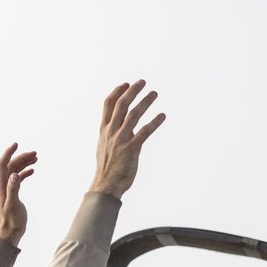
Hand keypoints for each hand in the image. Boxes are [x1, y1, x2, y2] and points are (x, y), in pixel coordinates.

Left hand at [0, 142, 36, 245]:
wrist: (10, 232)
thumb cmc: (11, 220)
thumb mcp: (13, 204)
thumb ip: (13, 189)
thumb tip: (15, 174)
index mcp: (0, 185)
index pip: (2, 164)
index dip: (8, 153)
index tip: (16, 144)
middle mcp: (2, 185)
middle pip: (10, 165)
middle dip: (21, 157)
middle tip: (35, 153)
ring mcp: (7, 189)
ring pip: (15, 171)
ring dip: (24, 163)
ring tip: (36, 158)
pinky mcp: (13, 193)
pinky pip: (18, 178)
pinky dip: (25, 172)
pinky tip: (33, 171)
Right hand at [89, 80, 165, 198]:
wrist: (105, 185)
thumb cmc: (107, 167)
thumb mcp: (104, 146)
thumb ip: (112, 134)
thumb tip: (123, 127)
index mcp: (104, 130)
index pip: (108, 105)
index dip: (117, 92)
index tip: (126, 83)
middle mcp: (111, 132)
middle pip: (121, 105)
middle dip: (132, 91)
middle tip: (143, 81)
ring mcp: (120, 139)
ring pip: (133, 115)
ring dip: (145, 102)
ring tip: (154, 93)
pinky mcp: (131, 149)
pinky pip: (145, 132)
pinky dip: (154, 122)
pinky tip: (162, 115)